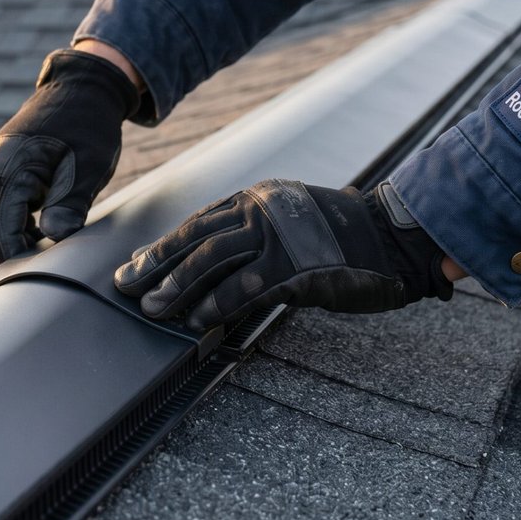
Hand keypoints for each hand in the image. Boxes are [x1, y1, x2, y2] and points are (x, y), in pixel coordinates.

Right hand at [0, 48, 139, 266]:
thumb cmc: (89, 127)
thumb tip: (54, 237)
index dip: (17, 260)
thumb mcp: (89, 168)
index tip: (41, 276)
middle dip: (4, 259)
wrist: (83, 88)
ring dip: (3, 244)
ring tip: (39, 253)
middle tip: (38, 272)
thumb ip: (69, 203)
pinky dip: (5, 228)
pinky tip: (35, 233)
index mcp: (8, 167)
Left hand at [114, 179, 453, 330]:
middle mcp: (262, 210)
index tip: (136, 265)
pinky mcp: (294, 266)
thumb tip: (212, 266)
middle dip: (156, 264)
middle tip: (127, 287)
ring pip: (211, 259)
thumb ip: (254, 237)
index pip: (198, 222)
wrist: (394, 238)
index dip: (163, 246)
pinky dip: (215, 304)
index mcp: (258, 198)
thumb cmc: (344, 238)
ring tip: (153, 308)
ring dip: (176, 286)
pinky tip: (196, 321)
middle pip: (195, 238)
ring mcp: (277, 236)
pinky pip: (243, 286)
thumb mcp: (292, 223)